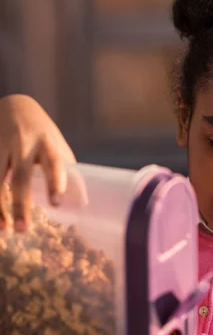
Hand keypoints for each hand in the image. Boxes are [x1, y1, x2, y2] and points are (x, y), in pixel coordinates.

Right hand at [0, 94, 75, 229]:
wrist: (13, 105)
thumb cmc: (43, 134)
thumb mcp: (58, 147)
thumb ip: (69, 173)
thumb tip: (82, 204)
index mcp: (48, 143)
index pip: (54, 163)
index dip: (55, 183)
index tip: (57, 204)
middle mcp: (24, 144)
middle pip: (22, 177)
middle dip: (22, 204)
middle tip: (24, 229)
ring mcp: (2, 147)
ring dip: (0, 207)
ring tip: (5, 229)